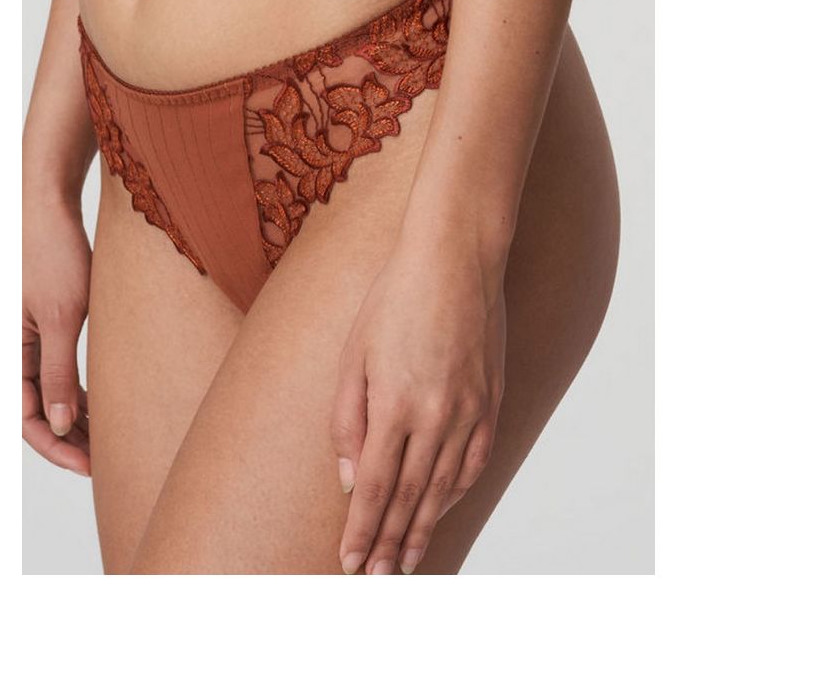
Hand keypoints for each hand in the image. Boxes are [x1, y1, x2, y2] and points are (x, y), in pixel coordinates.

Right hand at [22, 194, 91, 475]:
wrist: (50, 207)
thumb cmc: (52, 254)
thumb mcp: (62, 317)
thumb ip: (58, 372)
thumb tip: (61, 424)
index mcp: (5, 352)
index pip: (26, 417)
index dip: (57, 447)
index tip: (91, 465)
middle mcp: (13, 351)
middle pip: (38, 411)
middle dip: (71, 438)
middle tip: (110, 459)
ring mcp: (30, 339)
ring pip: (51, 393)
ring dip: (78, 417)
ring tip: (113, 438)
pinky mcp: (48, 326)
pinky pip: (59, 370)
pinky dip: (80, 390)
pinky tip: (106, 405)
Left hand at [330, 230, 506, 573]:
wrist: (456, 260)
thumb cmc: (394, 298)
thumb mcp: (352, 353)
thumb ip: (347, 419)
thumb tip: (348, 477)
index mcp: (394, 406)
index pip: (373, 488)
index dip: (361, 530)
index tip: (350, 562)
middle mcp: (436, 417)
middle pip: (409, 498)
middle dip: (389, 543)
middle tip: (375, 579)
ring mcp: (469, 411)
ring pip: (445, 487)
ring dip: (424, 528)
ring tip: (408, 561)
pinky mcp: (491, 400)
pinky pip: (475, 461)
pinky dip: (458, 492)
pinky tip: (444, 508)